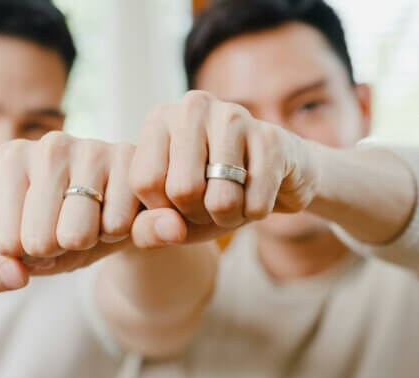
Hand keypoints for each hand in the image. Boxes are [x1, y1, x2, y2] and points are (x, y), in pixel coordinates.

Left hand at [0, 132, 188, 294]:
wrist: (117, 215)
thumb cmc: (59, 228)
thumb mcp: (21, 254)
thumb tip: (13, 276)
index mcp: (11, 158)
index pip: (6, 243)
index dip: (27, 254)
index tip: (41, 229)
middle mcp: (49, 145)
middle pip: (39, 240)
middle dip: (57, 249)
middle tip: (70, 226)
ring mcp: (93, 148)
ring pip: (76, 235)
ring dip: (89, 242)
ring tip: (94, 219)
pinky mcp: (132, 161)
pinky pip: (115, 228)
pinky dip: (118, 234)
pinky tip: (118, 211)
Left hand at [131, 90, 319, 237]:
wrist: (274, 175)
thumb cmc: (210, 192)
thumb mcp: (170, 213)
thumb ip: (148, 229)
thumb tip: (168, 228)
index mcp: (160, 119)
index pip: (144, 182)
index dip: (163, 211)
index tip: (178, 203)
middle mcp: (193, 107)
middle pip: (182, 190)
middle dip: (198, 216)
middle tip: (208, 206)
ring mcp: (234, 116)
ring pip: (221, 200)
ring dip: (228, 217)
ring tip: (233, 200)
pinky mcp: (271, 136)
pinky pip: (256, 204)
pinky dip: (255, 213)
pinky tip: (257, 192)